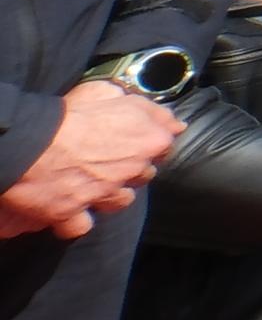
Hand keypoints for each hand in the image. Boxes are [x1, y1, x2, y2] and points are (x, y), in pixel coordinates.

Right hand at [0, 80, 180, 235]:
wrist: (30, 141)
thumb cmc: (70, 113)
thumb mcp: (112, 94)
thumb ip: (147, 110)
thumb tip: (173, 122)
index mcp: (148, 140)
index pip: (165, 145)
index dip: (150, 142)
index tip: (138, 140)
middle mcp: (132, 171)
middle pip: (144, 175)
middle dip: (132, 169)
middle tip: (112, 159)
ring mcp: (104, 195)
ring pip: (121, 202)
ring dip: (111, 195)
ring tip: (96, 184)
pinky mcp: (74, 213)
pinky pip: (82, 225)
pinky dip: (77, 220)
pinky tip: (72, 210)